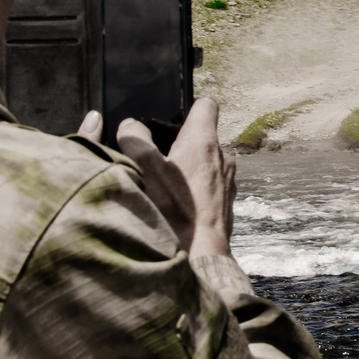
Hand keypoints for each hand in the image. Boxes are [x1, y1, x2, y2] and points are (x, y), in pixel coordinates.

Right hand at [78, 100, 236, 258]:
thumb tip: (130, 126)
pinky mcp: (227, 202)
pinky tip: (179, 206)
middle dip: (181, 143)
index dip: (188, 108)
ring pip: (207, 163)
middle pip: (203, 136)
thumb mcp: (144, 167)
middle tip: (158, 160)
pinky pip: (210, 186)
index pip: (206, 105)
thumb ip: (134, 139)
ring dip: (188, 169)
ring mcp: (228, 180)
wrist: (201, 253)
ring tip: (166, 187)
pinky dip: (196, 190)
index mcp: (204, 140)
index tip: (172, 120)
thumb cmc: (174, 209)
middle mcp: (223, 156)